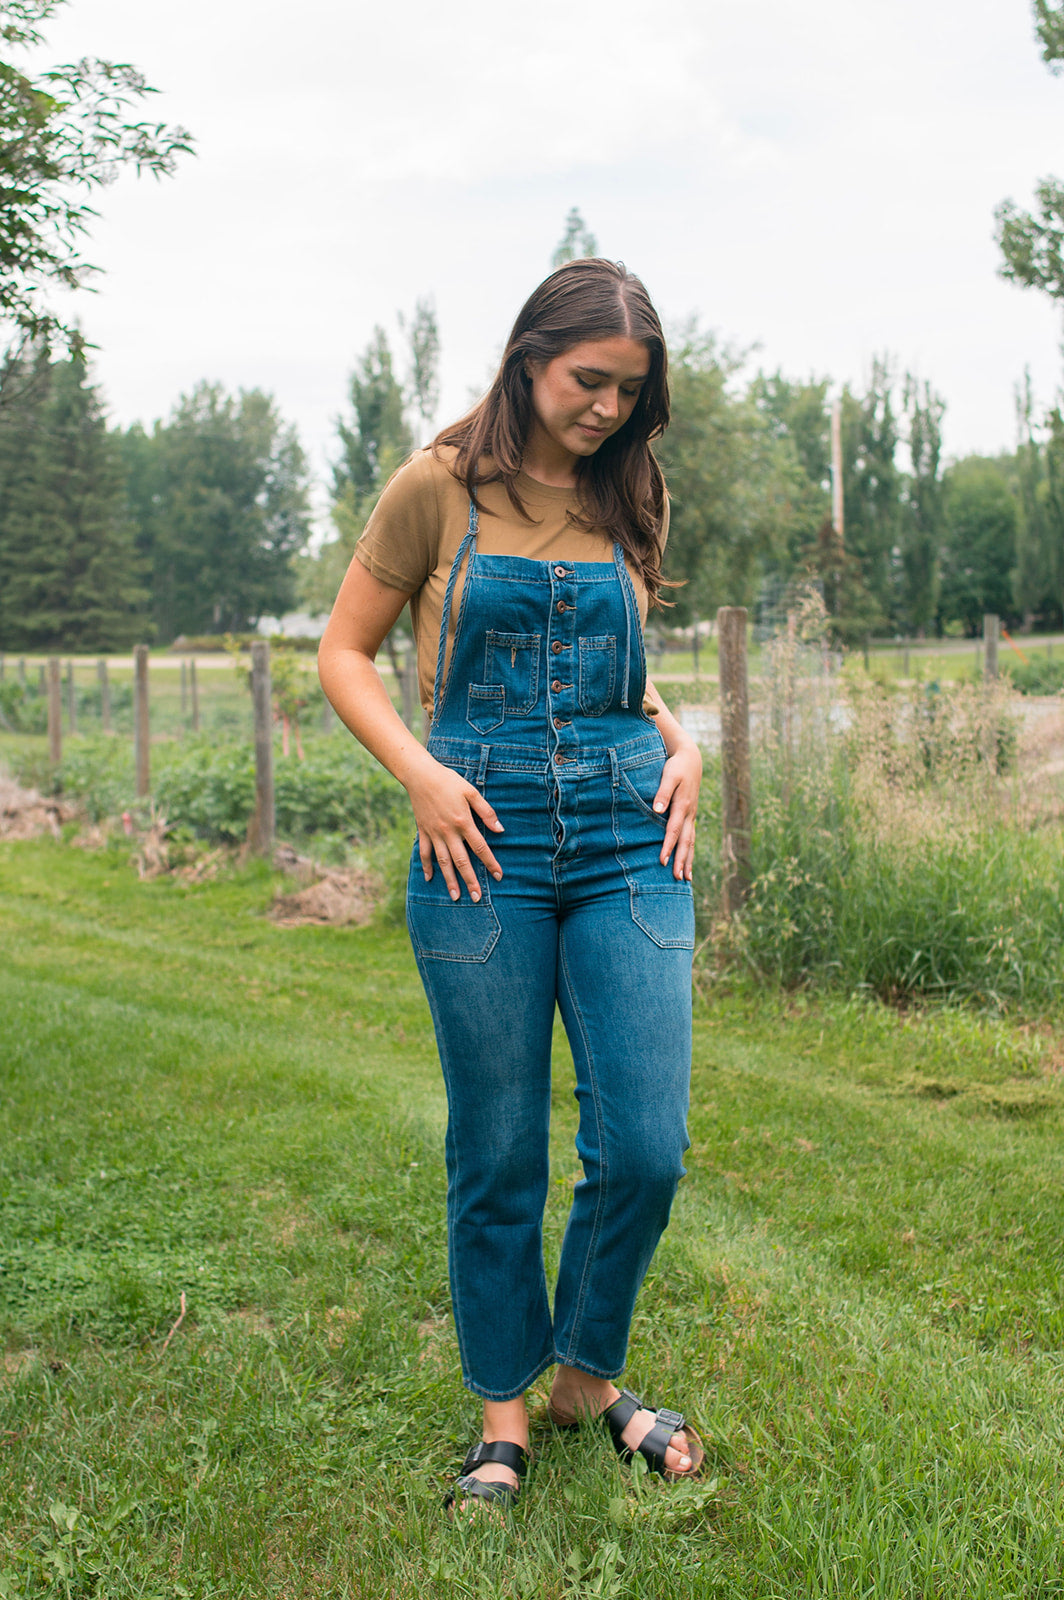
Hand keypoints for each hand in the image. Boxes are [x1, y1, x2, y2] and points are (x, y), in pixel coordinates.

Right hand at [405, 757, 503, 901]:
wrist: (421, 776)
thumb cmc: (449, 781)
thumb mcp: (472, 792)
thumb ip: (486, 812)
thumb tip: (500, 830)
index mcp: (463, 822)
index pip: (480, 847)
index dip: (490, 862)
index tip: (499, 876)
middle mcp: (448, 831)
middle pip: (461, 861)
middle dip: (470, 880)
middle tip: (477, 898)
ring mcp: (434, 833)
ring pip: (443, 862)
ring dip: (450, 880)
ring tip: (455, 897)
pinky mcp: (423, 831)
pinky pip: (424, 853)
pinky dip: (426, 866)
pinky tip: (430, 879)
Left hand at [652, 739, 701, 880]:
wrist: (691, 759)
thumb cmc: (676, 766)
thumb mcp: (669, 775)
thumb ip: (663, 793)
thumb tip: (657, 810)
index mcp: (683, 805)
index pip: (674, 830)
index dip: (668, 846)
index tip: (663, 861)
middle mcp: (690, 813)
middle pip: (686, 841)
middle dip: (682, 860)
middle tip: (678, 878)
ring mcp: (692, 816)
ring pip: (691, 842)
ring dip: (688, 860)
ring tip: (686, 878)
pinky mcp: (691, 816)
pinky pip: (691, 837)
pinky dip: (690, 851)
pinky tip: (687, 863)